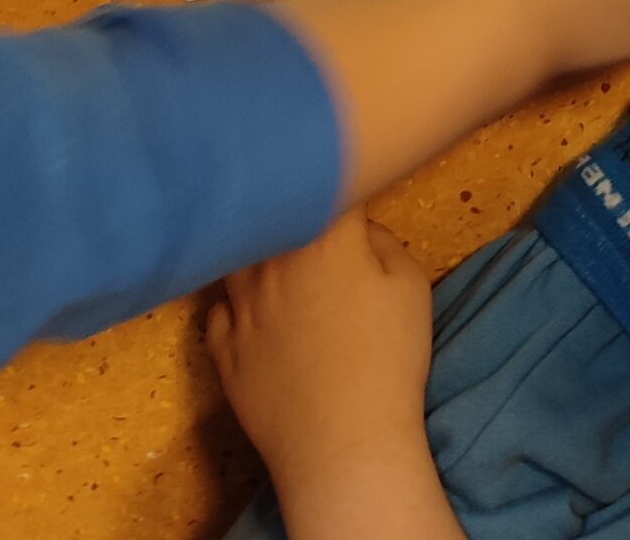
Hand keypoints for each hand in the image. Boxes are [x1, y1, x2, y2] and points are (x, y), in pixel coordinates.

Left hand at [207, 213, 437, 508]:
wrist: (344, 443)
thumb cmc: (388, 360)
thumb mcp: (410, 287)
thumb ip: (382, 242)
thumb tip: (357, 230)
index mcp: (322, 237)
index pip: (323, 189)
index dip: (334, 187)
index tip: (343, 193)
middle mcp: (271, 260)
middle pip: (268, 214)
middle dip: (286, 209)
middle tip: (304, 220)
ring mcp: (240, 305)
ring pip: (235, 257)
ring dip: (253, 252)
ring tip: (271, 260)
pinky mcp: (222, 348)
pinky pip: (219, 310)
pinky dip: (234, 305)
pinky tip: (251, 313)